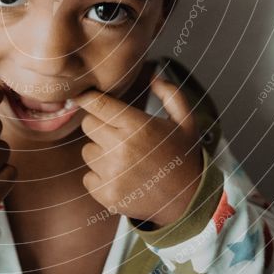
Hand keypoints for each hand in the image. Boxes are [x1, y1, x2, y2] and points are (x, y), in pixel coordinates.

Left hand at [73, 73, 204, 228]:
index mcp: (138, 126)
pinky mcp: (107, 195)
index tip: (84, 96)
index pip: (98, 104)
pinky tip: (122, 177)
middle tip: (119, 134)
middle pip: (88, 125)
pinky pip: (87, 177)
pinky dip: (99, 177)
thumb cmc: (184, 155)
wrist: (189, 200)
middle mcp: (122, 149)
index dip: (88, 98)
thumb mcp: (185, 120)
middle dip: (99, 125)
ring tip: (125, 159)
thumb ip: (169, 93)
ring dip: (100, 152)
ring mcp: (113, 174)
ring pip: (87, 151)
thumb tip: (152, 73)